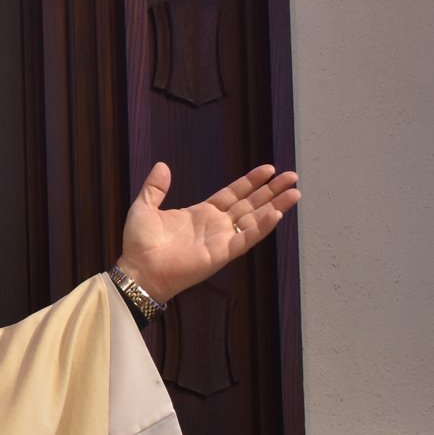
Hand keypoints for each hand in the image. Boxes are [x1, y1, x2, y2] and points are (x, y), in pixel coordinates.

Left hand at [117, 161, 299, 304]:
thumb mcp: (145, 207)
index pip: (233, 194)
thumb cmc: (139, 244)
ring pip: (254, 219)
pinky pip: (246, 239)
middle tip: (292, 177)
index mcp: (201, 214)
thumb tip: (163, 165)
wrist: (138, 269)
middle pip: (250, 204)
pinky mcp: (221, 254)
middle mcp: (216, 226)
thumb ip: (155, 187)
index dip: (250, 182)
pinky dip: (262, 227)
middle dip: (271, 190)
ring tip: (295, 192)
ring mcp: (221, 240)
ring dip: (275, 205)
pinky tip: (277, 214)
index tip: (268, 169)